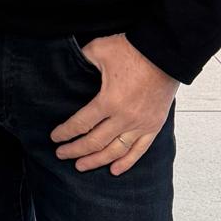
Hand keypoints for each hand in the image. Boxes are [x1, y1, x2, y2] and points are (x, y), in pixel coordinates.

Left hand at [51, 34, 179, 175]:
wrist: (165, 54)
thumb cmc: (132, 50)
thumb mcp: (99, 50)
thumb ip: (81, 60)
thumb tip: (67, 65)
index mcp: (109, 101)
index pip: (81, 124)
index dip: (66, 133)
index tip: (55, 137)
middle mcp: (124, 118)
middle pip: (95, 142)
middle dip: (75, 150)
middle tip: (61, 155)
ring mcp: (141, 124)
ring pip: (115, 151)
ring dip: (97, 160)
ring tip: (81, 166)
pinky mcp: (154, 125)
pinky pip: (139, 150)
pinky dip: (126, 162)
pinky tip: (114, 170)